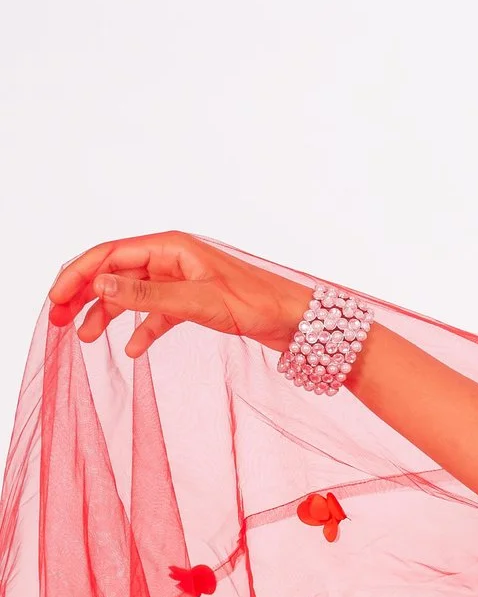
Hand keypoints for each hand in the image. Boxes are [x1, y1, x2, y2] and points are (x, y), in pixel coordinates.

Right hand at [47, 231, 311, 361]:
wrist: (302, 324)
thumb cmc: (261, 304)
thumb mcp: (198, 300)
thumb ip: (148, 294)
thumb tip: (100, 284)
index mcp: (172, 246)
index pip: (110, 255)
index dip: (78, 275)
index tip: (56, 301)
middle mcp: (174, 259)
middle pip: (115, 273)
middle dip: (85, 295)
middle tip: (60, 321)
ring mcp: (184, 282)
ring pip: (133, 295)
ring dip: (108, 315)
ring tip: (87, 339)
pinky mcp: (196, 304)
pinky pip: (158, 315)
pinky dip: (143, 330)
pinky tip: (132, 350)